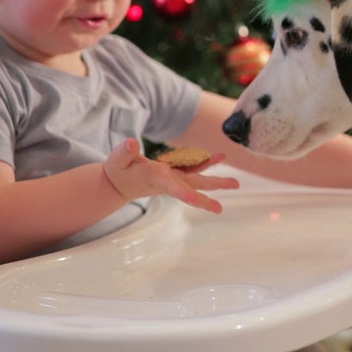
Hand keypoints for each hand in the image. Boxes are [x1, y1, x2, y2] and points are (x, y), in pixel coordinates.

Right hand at [103, 138, 239, 212]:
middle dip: (207, 198)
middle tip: (221, 208)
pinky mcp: (175, 172)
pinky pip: (193, 168)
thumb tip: (132, 143)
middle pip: (191, 190)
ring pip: (197, 180)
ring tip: (235, 183)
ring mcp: (173, 178)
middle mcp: (168, 181)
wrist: (120, 182)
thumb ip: (124, 152)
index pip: (169, 187)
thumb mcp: (116, 160)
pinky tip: (219, 157)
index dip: (181, 192)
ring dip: (216, 181)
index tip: (194, 198)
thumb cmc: (118, 170)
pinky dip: (206, 163)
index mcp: (154, 179)